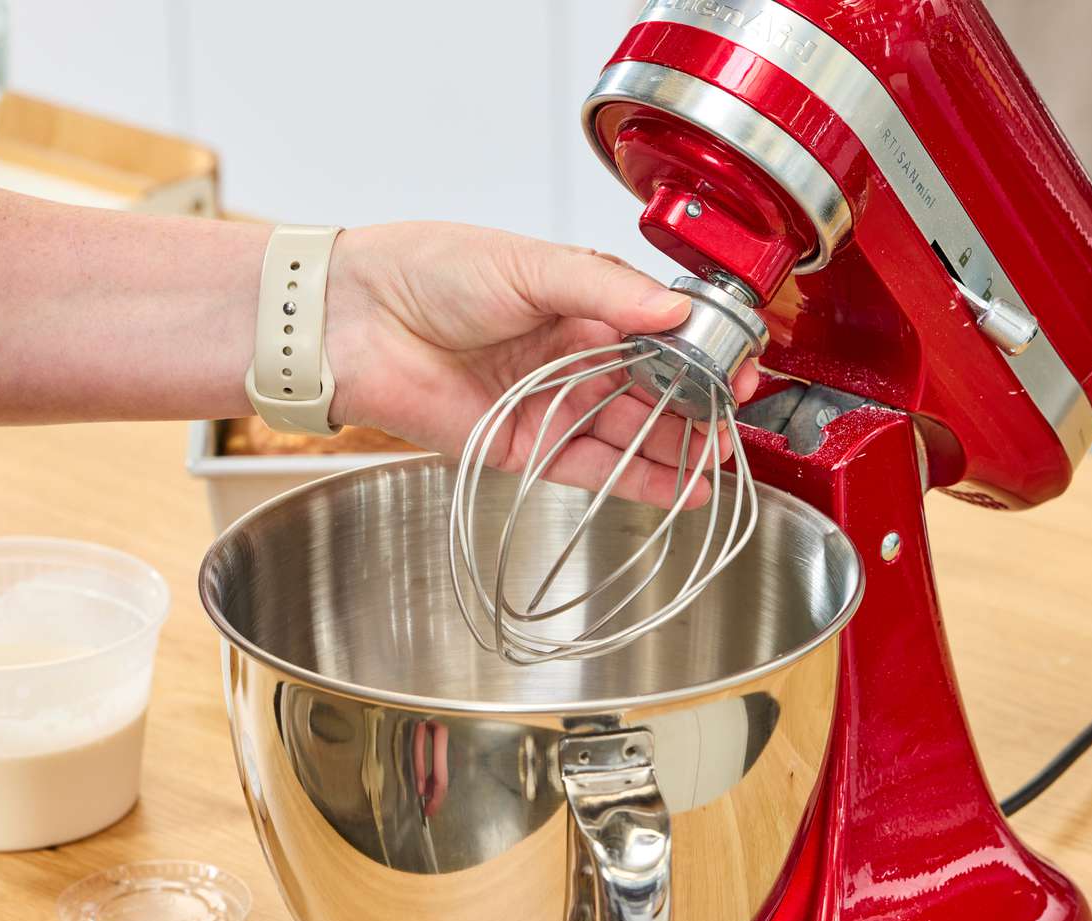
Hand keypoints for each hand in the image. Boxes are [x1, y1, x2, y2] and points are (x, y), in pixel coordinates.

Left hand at [323, 222, 757, 506]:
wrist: (352, 323)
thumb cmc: (424, 273)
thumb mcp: (526, 263)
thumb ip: (604, 289)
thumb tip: (674, 310)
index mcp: (579, 302)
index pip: (660, 330)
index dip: (702, 349)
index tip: (739, 362)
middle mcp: (572, 355)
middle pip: (655, 388)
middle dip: (699, 405)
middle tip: (736, 417)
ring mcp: (553, 404)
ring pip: (633, 433)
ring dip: (680, 448)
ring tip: (721, 459)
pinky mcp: (528, 449)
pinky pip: (596, 469)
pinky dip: (642, 482)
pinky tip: (684, 486)